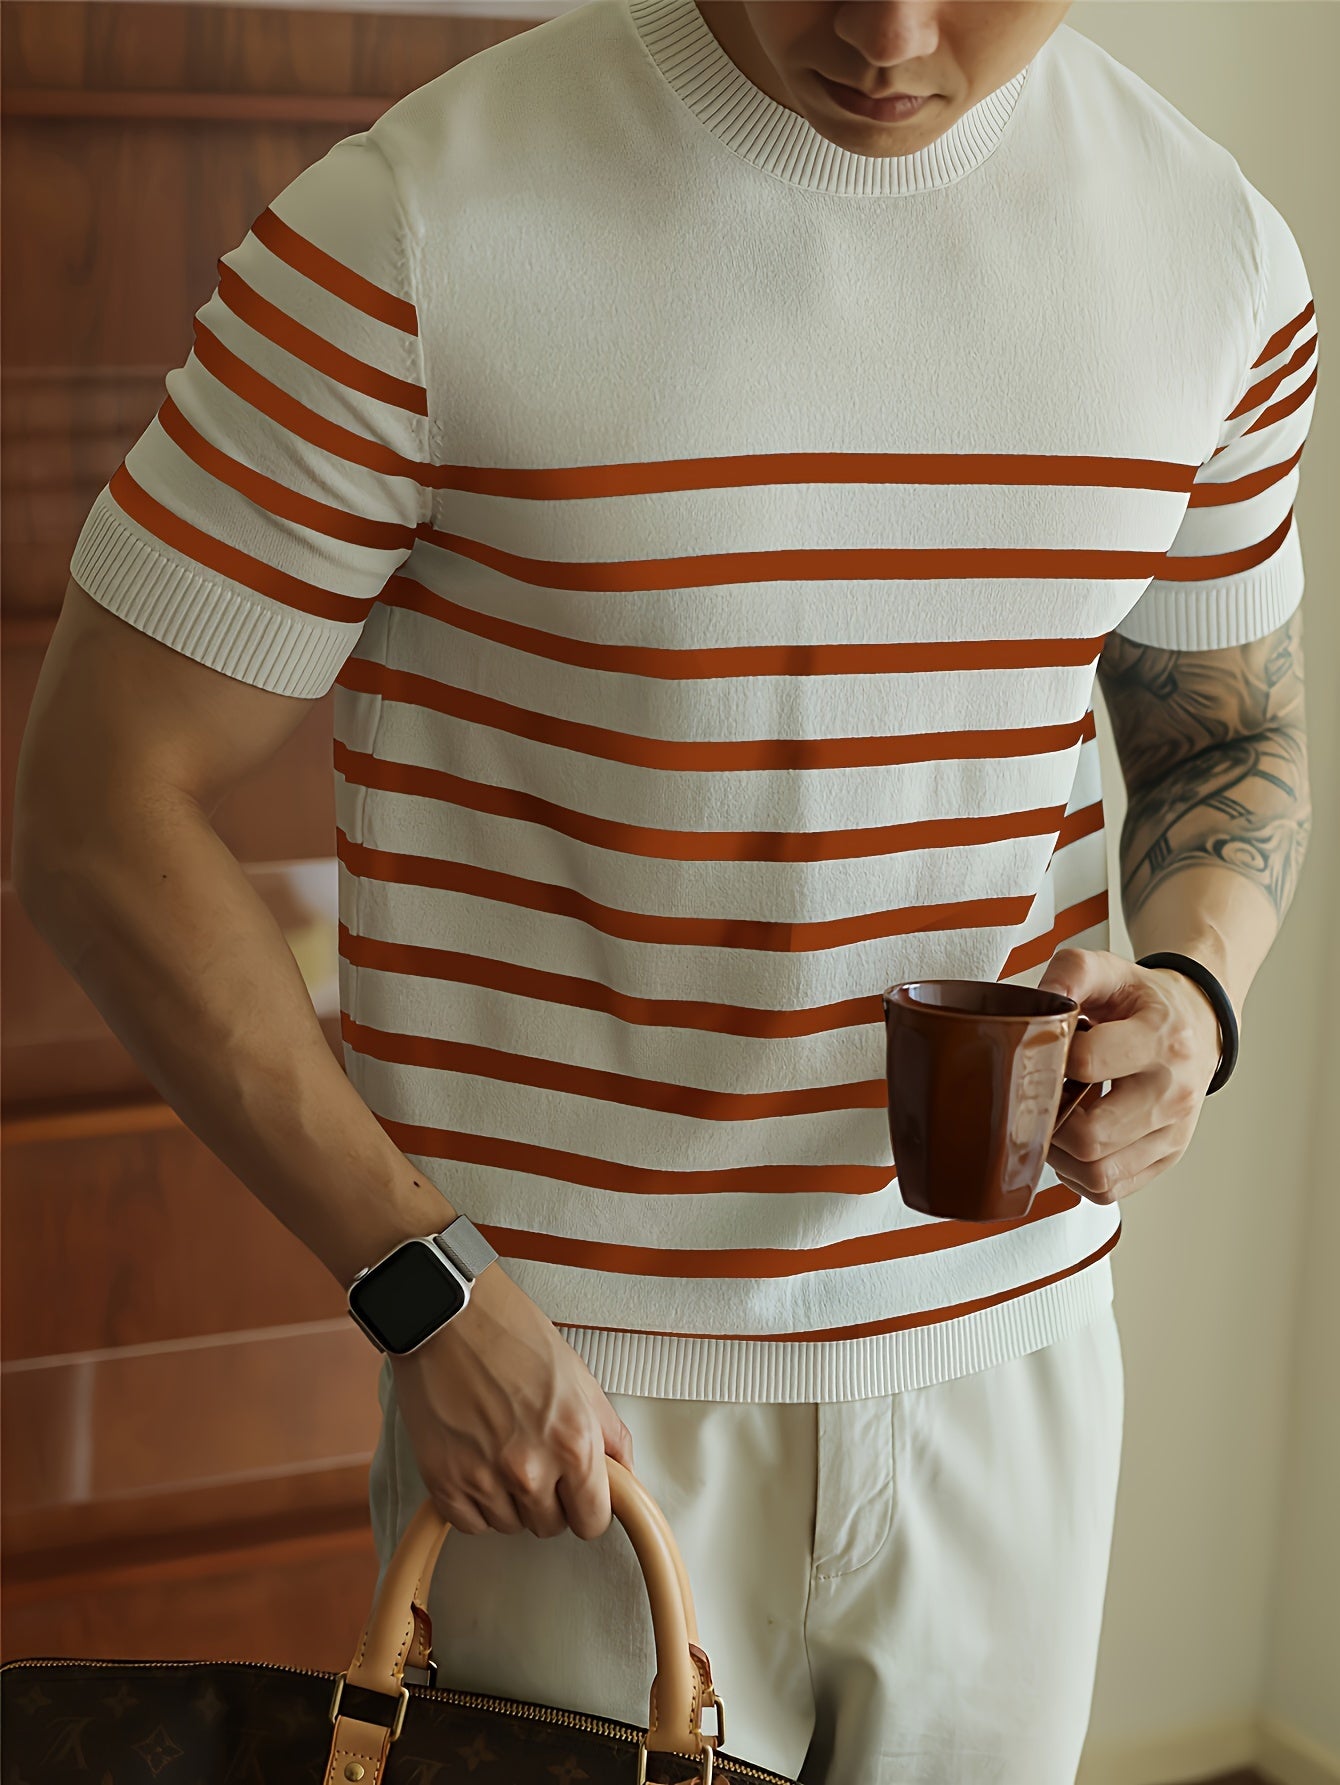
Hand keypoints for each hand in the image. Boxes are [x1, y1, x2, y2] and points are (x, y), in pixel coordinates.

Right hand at [389, 1263, 633, 1540]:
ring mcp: (483, 1478)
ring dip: (510, 1500)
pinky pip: (470, 1523)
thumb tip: (623, 1474)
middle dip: (549, 1499)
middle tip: (536, 1457)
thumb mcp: (580, 1377)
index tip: (580, 1495)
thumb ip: (608, 1433)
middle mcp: (530, 1468)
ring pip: (510, 1526)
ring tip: (502, 1451)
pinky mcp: (443, 1480)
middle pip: (551, 1526)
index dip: (588, 1507)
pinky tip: (477, 1465)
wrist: (448, 1315)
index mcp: (573, 1442)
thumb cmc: (512, 1333)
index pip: (593, 1521)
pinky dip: (475, 1503)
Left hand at [1037, 946, 1223, 1204]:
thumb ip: (1070, 972)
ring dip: (1061, 1153)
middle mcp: (1173, 1092)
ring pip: (1098, 1172)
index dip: (1050, 1061)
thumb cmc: (1146, 1001)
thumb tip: (1040, 1003)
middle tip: (1043, 1095)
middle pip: (1090, 1135)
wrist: (1199, 1021)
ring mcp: (1173, 1132)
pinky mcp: (1166, 1158)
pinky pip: (1108, 1189)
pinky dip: (1080, 1173)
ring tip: (1058, 1116)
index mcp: (1161, 1039)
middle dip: (1050, 1119)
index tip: (1043, 1053)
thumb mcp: (1110, 970)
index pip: (1087, 1064)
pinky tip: (1076, 1139)